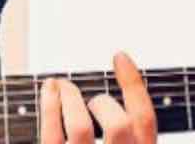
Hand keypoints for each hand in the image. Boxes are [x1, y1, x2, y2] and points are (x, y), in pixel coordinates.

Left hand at [39, 52, 156, 143]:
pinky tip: (49, 90)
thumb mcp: (123, 143)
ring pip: (80, 126)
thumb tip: (114, 99)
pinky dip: (49, 105)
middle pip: (119, 124)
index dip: (134, 84)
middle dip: (104, 103)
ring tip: (64, 87)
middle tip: (94, 100)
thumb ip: (126, 135)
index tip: (120, 58)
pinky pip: (51, 134)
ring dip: (71, 98)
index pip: (145, 120)